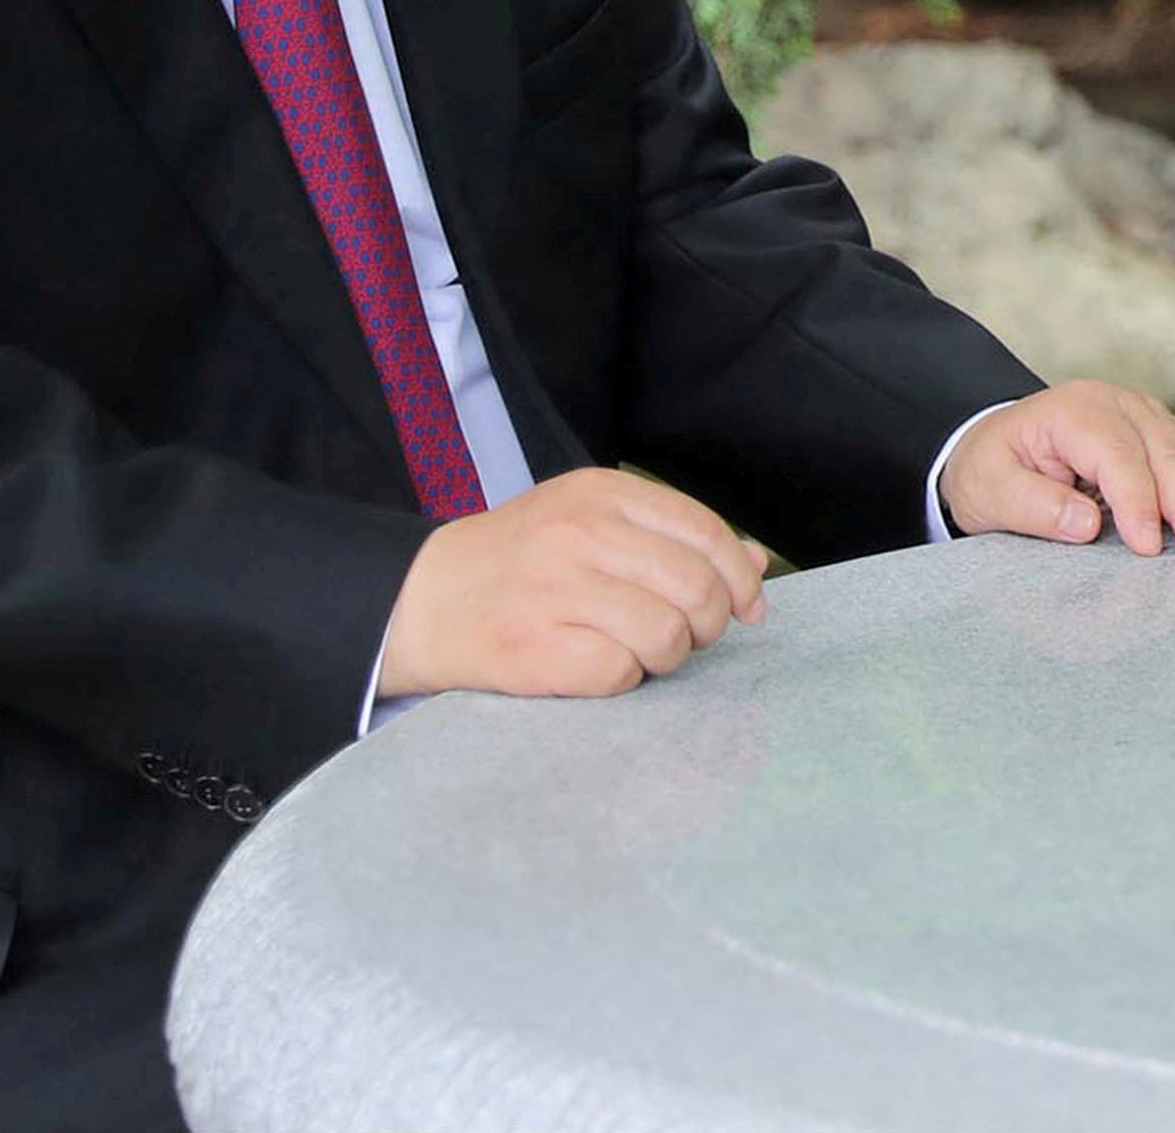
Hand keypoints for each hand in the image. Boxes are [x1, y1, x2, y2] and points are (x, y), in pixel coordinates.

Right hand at [375, 466, 769, 700]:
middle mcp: (579, 534)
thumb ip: (672, 536)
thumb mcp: (593, 522)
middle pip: (695, 587)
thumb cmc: (521, 562)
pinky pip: (620, 673)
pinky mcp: (534, 648)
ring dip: (668, 656)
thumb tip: (755, 561)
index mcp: (600, 492)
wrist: (419, 599)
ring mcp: (554, 590)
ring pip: (666, 634)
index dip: (739, 576)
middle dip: (709, 624)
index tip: (748, 606)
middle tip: (690, 636)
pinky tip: (599, 667)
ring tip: (640, 652)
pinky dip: (623, 680)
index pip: (705, 532)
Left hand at [940, 382, 1174, 554]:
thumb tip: (1084, 525)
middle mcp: (1122, 406)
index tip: (1149, 547)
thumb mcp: (989, 488)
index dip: (1137, 501)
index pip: (1116, 455)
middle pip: (1168, 452)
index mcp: (1076, 411)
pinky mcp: (1168, 436)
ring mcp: (1151, 418)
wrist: (1000, 444)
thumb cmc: (993, 469)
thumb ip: (1032, 505)